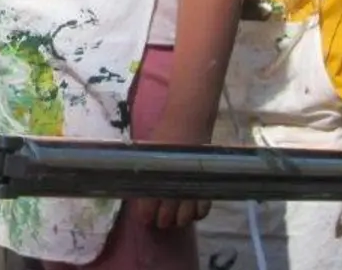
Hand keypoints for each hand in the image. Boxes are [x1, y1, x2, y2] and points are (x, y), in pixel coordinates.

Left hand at [131, 113, 213, 228]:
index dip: (146, 215)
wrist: (187, 121)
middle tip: (160, 220)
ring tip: (176, 218)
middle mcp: (172, 186)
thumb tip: (136, 187)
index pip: (147, 207)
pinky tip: (193, 211)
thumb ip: (144, 172)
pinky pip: (203, 208)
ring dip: (179, 220)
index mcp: (154, 177)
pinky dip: (197, 213)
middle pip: (166, 216)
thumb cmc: (165, 133)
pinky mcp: (205, 184)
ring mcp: (190, 186)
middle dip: (162, 220)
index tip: (145, 218)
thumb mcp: (148, 152)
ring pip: (185, 216)